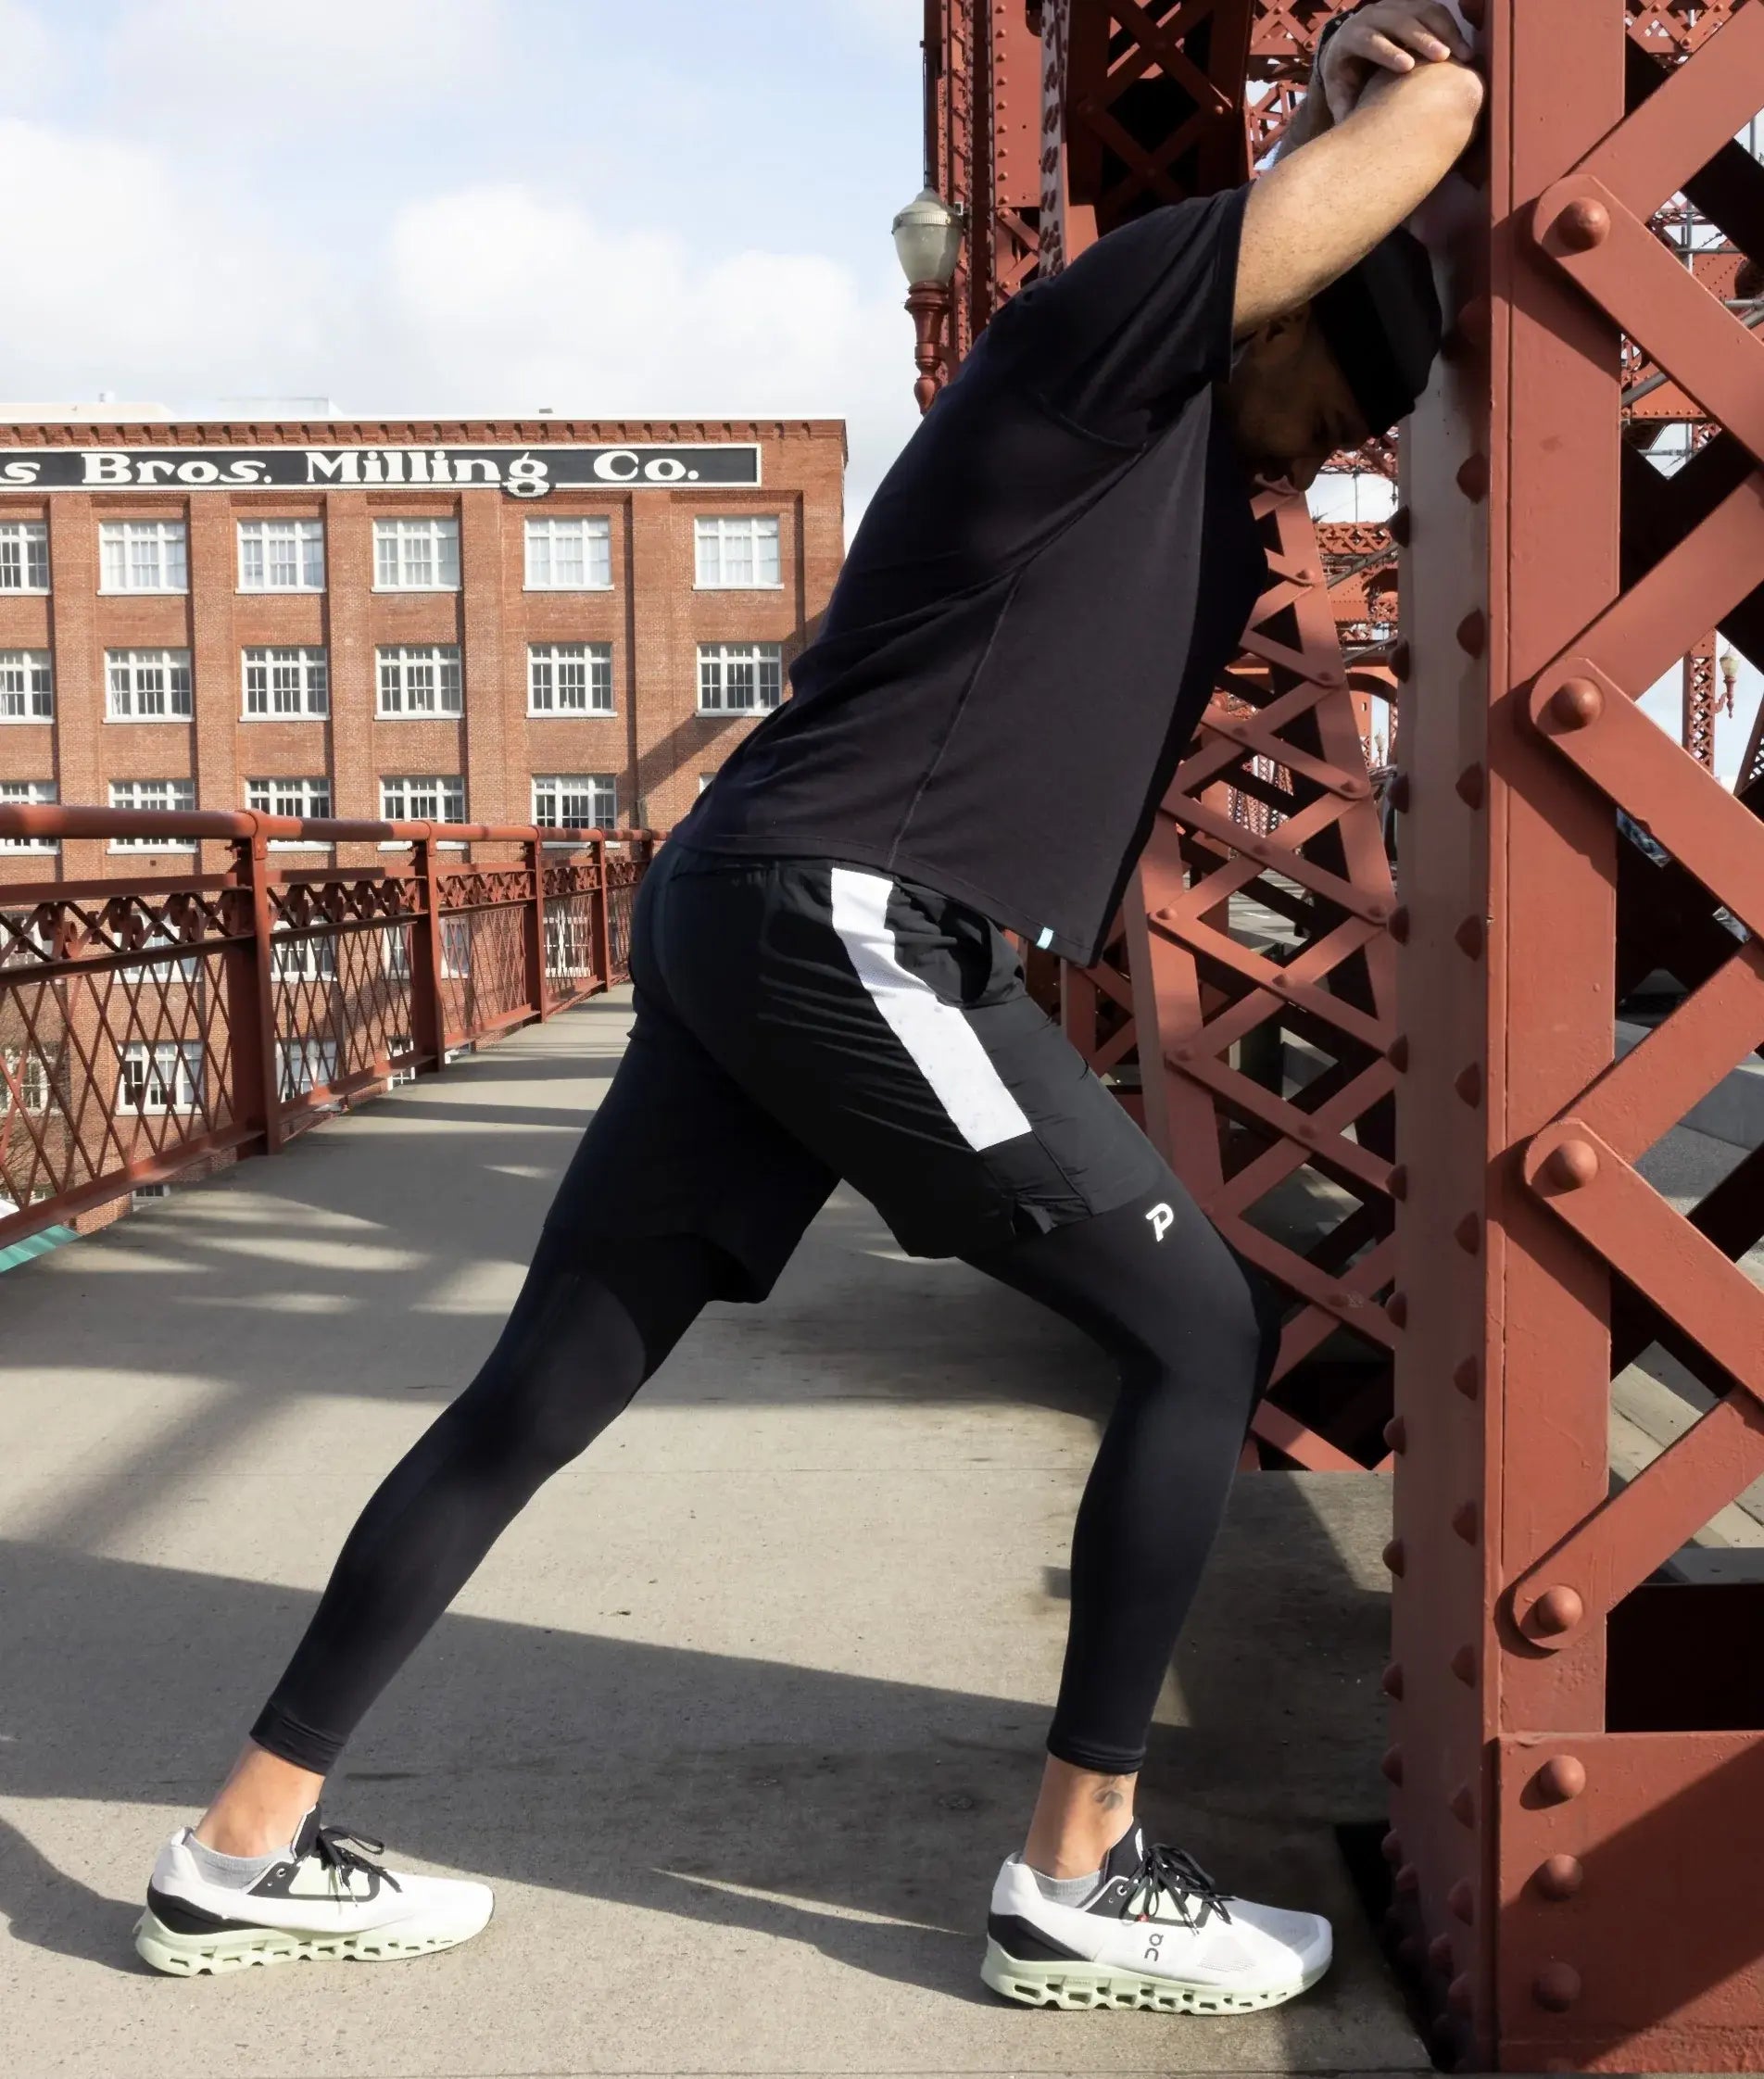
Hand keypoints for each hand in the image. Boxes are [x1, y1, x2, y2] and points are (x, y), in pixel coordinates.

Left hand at [1317, 0, 1474, 123]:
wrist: (1352, 52)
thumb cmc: (1347, 79)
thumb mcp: (1339, 93)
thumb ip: (1343, 107)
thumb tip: (1347, 127)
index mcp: (1350, 37)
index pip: (1369, 39)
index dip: (1388, 52)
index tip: (1408, 67)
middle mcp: (1372, 15)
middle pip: (1399, 21)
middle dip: (1423, 38)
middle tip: (1444, 57)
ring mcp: (1394, 7)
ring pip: (1422, 11)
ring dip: (1446, 31)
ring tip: (1464, 55)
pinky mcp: (1412, 6)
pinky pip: (1435, 11)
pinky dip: (1451, 27)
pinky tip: (1464, 49)